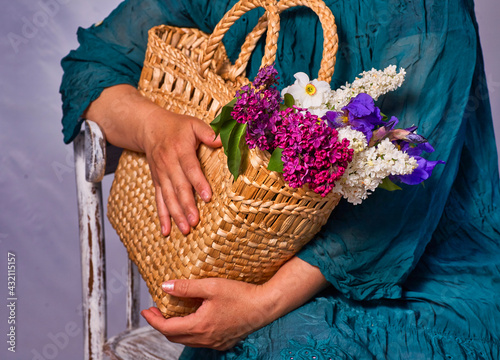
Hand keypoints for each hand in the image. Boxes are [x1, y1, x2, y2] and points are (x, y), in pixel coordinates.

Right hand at [141, 107, 220, 235]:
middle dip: (187, 206)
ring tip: (186, 230)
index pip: (190, 169)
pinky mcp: (156, 182)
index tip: (207, 197)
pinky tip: (166, 231)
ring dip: (176, 215)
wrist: (149, 127)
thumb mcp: (193, 123)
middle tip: (196, 221)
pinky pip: (158, 201)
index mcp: (179, 150)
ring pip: (168, 197)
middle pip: (178, 187)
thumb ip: (208, 132)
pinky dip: (162, 217)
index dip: (199, 183)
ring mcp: (161, 175)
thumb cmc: (176, 126)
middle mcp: (168, 164)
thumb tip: (222, 141)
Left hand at [141, 278, 275, 349]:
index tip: (146, 310)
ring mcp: (215, 342)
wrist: (264, 306)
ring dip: (175, 329)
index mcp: (199, 326)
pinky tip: (192, 319)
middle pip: (175, 337)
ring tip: (171, 314)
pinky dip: (190, 331)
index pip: (167, 328)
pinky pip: (200, 340)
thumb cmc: (240, 295)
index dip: (153, 320)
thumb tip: (165, 287)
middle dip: (162, 324)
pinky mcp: (223, 341)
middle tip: (155, 311)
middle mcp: (205, 338)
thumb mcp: (211, 286)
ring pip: (187, 339)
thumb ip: (186, 287)